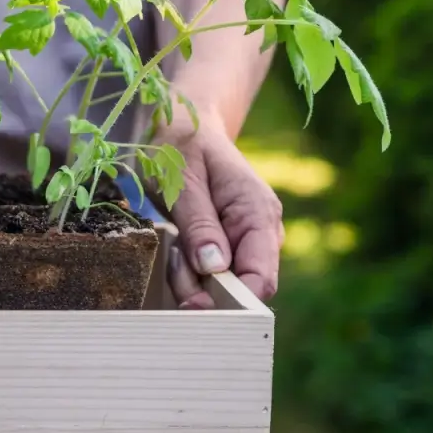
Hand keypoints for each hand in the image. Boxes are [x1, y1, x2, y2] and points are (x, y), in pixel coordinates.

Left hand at [157, 112, 283, 308]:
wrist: (185, 128)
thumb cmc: (181, 148)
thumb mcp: (182, 181)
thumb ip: (199, 224)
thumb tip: (214, 268)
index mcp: (258, 213)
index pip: (260, 278)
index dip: (233, 302)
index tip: (193, 305)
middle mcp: (260, 232)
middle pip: (239, 288)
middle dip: (201, 288)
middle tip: (172, 260)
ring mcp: (245, 241)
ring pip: (221, 286)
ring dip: (189, 277)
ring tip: (172, 242)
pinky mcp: (227, 246)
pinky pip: (209, 274)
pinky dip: (186, 269)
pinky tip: (175, 246)